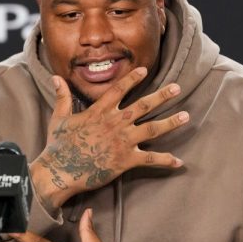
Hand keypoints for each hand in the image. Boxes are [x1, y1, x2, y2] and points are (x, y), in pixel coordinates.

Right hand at [31, 67, 189, 208]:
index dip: (132, 79)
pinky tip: (179, 161)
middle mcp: (115, 123)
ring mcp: (122, 141)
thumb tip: (56, 78)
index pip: (119, 90)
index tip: (144, 70)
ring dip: (170, 122)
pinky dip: (165, 160)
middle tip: (177, 88)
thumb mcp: (59, 118)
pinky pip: (150, 159)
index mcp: (99, 111)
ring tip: (186, 116)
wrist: (60, 171)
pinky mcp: (125, 160)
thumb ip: (62, 97)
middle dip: (161, 96)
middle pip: (143, 105)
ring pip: (152, 128)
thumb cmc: (58, 146)